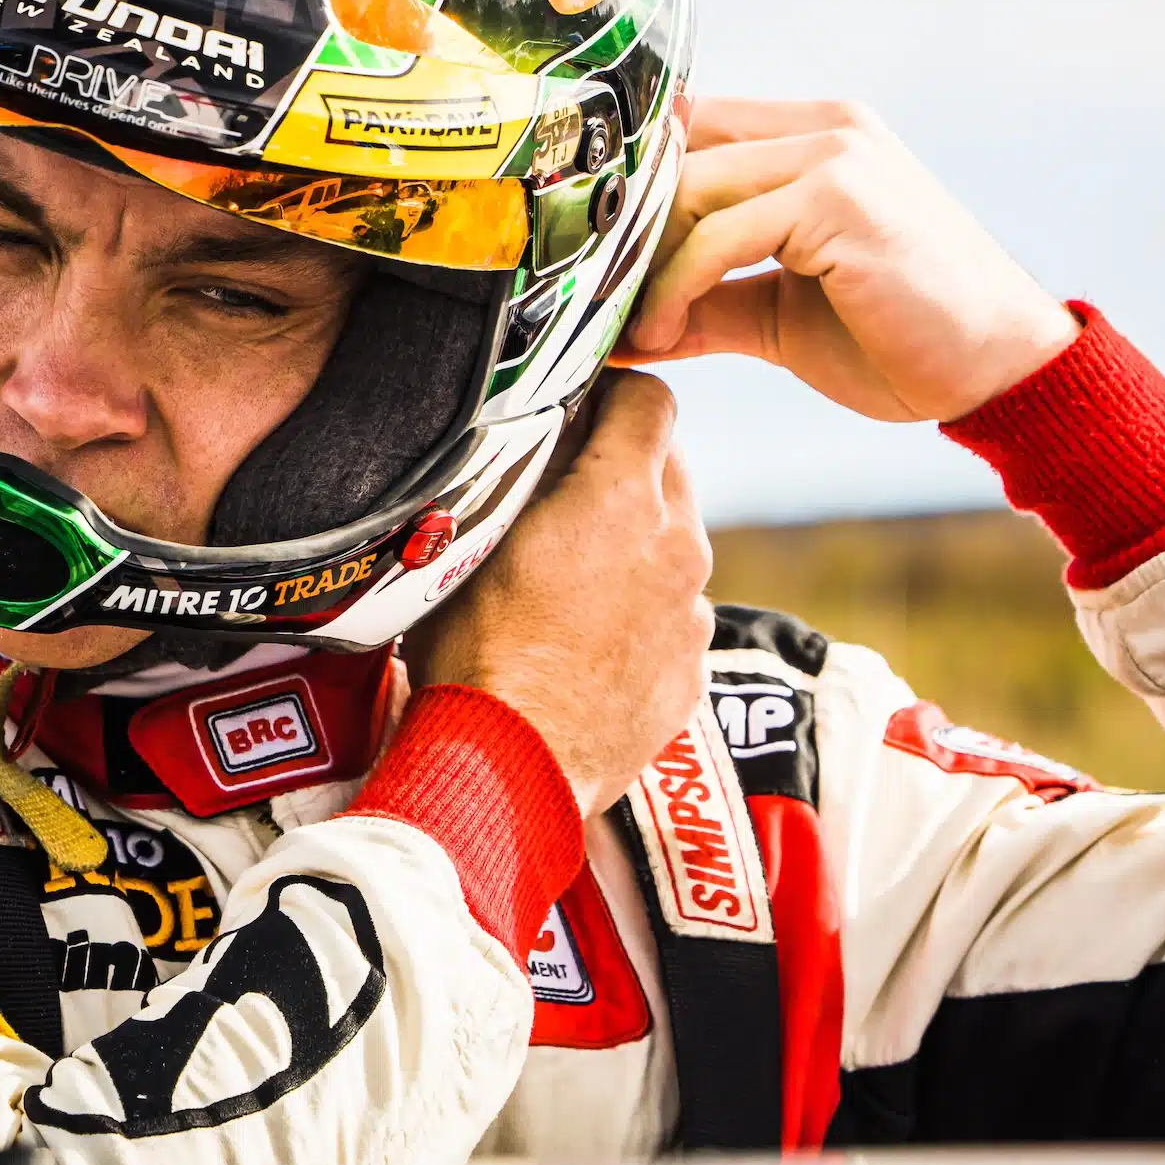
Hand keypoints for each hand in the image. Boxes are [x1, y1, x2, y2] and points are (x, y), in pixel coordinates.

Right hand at [410, 372, 713, 816]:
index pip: (651, 400)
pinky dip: (642, 613)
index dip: (614, 395)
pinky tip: (587, 641)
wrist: (505, 769)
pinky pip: (674, 617)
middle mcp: (678, 548)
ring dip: (634, 545)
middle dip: (625, 467)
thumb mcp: (475, 537)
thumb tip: (542, 431)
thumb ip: (525, 475)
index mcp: (624, 498)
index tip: (583, 409)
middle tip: (565, 490)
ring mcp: (691, 615)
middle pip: (670, 469)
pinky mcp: (691, 673)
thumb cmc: (472, 650)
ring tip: (570, 577)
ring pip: (675, 547)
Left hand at [617, 97, 1078, 422]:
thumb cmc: (902, 341)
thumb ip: (706, 300)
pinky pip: (720, 234)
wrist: (998, 370)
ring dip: (644, 267)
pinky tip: (662, 333)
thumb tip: (619, 324)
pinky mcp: (837, 197)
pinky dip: (675, 284)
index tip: (599, 265)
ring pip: (690, 189)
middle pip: (679, 152)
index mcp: (818, 137)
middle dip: (628, 231)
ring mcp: (835, 155)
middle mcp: (826, 128)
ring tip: (632, 330)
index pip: (692, 131)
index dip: (637, 195)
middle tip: (597, 302)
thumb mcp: (780, 314)